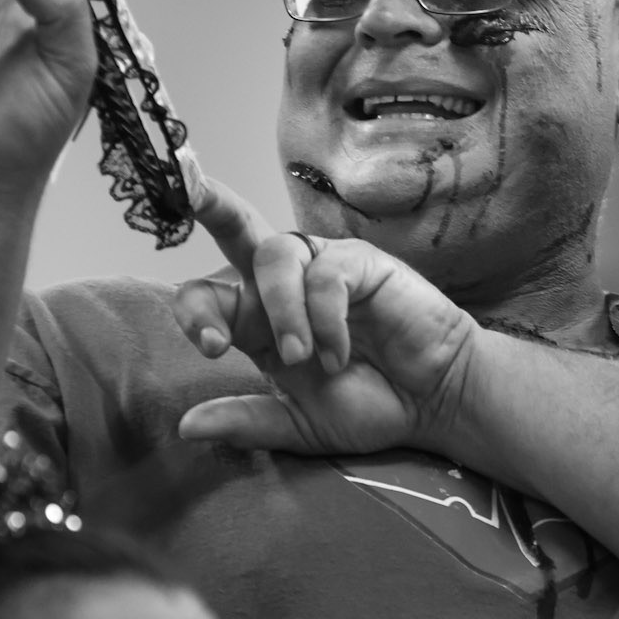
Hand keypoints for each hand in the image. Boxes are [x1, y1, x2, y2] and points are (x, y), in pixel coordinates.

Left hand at [173, 167, 478, 458]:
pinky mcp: (361, 263)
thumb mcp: (298, 424)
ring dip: (280, 307)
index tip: (210, 349)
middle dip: (210, 204)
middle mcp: (284, 286)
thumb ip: (246, 421)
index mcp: (258, 321)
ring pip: (275, 253)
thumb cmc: (371, 405)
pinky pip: (326, 274)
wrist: (434, 403)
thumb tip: (184, 428)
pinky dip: (325, 318)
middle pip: (236, 231)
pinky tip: (339, 354)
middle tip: (192, 190)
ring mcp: (323, 269)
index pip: (206, 295)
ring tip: (299, 356)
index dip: (195, 313)